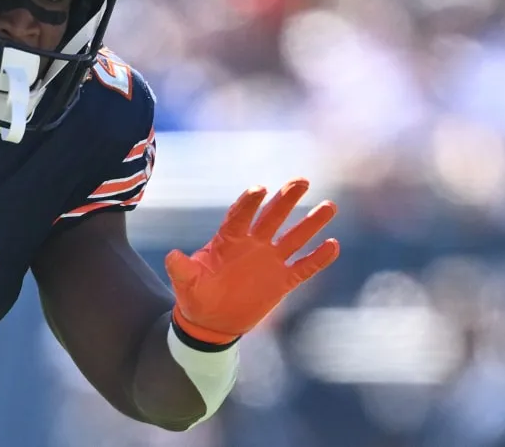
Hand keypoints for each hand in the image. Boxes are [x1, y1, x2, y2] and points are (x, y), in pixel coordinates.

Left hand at [166, 178, 339, 344]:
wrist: (211, 322)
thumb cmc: (196, 296)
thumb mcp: (186, 283)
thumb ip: (181, 269)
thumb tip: (171, 256)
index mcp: (229, 240)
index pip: (241, 215)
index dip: (250, 202)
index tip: (260, 189)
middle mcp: (253, 244)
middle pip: (272, 216)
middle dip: (286, 198)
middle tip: (302, 181)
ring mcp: (269, 261)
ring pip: (294, 237)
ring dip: (311, 223)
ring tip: (329, 206)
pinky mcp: (282, 281)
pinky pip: (303, 267)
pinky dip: (318, 258)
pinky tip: (333, 245)